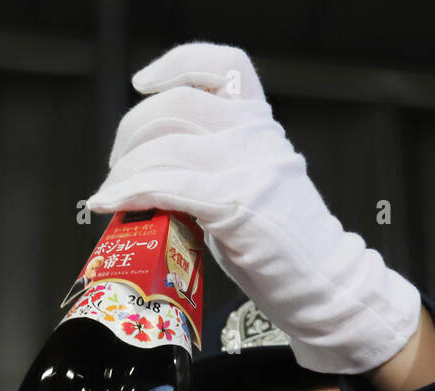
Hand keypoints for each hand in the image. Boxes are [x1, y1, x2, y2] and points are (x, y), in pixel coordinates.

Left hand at [87, 42, 420, 374]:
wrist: (324, 282)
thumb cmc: (285, 245)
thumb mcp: (254, 184)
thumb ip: (215, 165)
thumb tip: (156, 171)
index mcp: (263, 125)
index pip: (224, 66)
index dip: (177, 64)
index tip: (144, 83)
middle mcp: (257, 135)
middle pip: (177, 104)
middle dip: (131, 132)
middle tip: (116, 164)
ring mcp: (247, 167)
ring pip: (165, 146)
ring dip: (124, 170)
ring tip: (111, 193)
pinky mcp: (234, 204)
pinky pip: (166, 185)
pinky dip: (129, 192)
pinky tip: (111, 203)